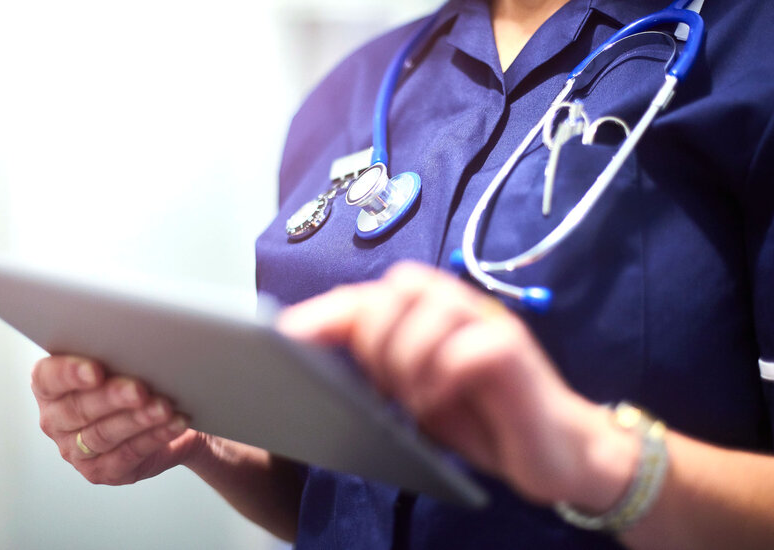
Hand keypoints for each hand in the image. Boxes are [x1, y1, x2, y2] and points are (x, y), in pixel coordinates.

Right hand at [31, 355, 204, 484]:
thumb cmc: (135, 379)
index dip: (69, 374)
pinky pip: (128, 454)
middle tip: (139, 389)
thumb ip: (115, 354)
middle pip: (78, 409)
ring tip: (163, 407)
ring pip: (104, 435)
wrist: (166, 418)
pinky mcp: (101, 472)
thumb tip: (135, 346)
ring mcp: (75, 451)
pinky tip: (173, 423)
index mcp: (50, 387)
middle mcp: (56, 420)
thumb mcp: (120, 363)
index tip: (95, 370)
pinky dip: (155, 437)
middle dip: (112, 398)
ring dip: (137, 420)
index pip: (48, 378)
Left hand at [277, 262, 636, 508]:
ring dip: (407, 359)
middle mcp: (458, 305)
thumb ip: (381, 368)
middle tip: (385, 385)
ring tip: (413, 399)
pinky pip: (467, 346)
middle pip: (395, 289)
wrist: (554, 449)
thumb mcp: (417, 392)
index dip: (323, 313)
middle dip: (375, 339)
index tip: (284, 336)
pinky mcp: (514, 350)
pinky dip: (442, 376)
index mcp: (429, 311)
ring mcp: (489, 322)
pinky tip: (438, 403)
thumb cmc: (480, 417)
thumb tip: (321, 364)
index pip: (367, 296)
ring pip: (427, 308)